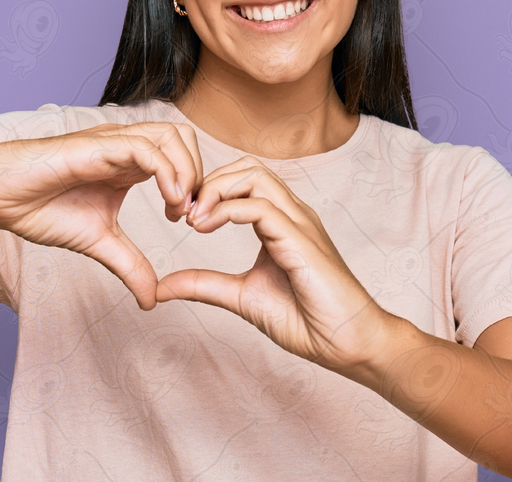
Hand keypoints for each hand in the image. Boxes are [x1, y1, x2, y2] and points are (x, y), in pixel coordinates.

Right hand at [0, 122, 202, 310]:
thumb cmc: (41, 207)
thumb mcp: (98, 242)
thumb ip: (129, 264)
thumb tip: (152, 299)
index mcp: (130, 164)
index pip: (182, 158)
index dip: (196, 187)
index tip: (189, 223)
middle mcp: (126, 146)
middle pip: (185, 139)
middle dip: (201, 175)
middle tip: (193, 216)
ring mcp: (112, 141)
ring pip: (171, 136)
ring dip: (188, 171)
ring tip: (182, 210)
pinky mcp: (96, 145)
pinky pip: (144, 148)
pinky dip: (166, 171)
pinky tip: (169, 201)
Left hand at [156, 155, 393, 373]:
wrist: (348, 344)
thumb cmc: (308, 320)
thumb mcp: (242, 297)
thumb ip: (205, 285)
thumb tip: (163, 286)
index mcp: (280, 222)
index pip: (243, 180)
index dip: (208, 190)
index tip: (180, 216)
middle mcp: (291, 214)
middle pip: (247, 167)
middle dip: (208, 181)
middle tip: (181, 212)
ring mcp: (299, 223)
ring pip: (255, 175)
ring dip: (216, 190)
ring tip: (192, 218)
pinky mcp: (301, 241)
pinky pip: (262, 207)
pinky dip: (227, 210)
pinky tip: (205, 227)